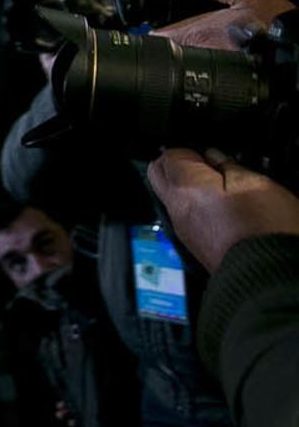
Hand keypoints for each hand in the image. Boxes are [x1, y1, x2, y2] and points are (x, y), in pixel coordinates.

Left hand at [148, 147, 298, 270]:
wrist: (268, 276)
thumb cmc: (264, 229)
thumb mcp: (256, 184)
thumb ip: (229, 166)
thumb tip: (214, 156)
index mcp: (185, 187)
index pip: (168, 155)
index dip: (189, 150)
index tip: (208, 154)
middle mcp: (176, 208)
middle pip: (160, 175)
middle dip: (176, 165)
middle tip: (206, 165)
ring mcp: (183, 229)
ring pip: (171, 198)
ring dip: (187, 188)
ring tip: (220, 188)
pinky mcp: (194, 246)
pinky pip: (184, 217)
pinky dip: (196, 208)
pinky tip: (221, 210)